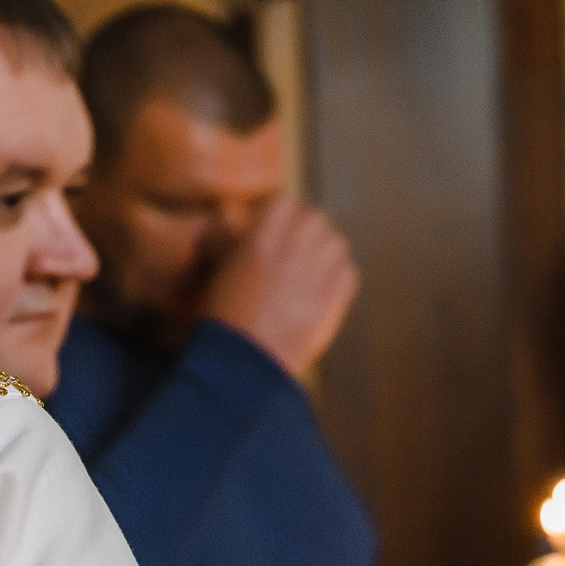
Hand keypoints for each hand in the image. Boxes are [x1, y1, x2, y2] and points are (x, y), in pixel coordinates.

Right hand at [199, 195, 358, 375]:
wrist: (243, 364)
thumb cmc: (222, 317)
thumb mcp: (216, 269)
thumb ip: (227, 236)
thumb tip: (229, 212)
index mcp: (264, 234)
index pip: (285, 201)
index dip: (278, 213)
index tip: (272, 225)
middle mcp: (296, 247)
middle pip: (315, 218)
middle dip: (304, 228)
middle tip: (291, 248)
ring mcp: (320, 273)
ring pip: (336, 242)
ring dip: (324, 249)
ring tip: (307, 268)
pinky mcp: (336, 300)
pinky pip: (348, 272)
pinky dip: (337, 275)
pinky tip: (318, 289)